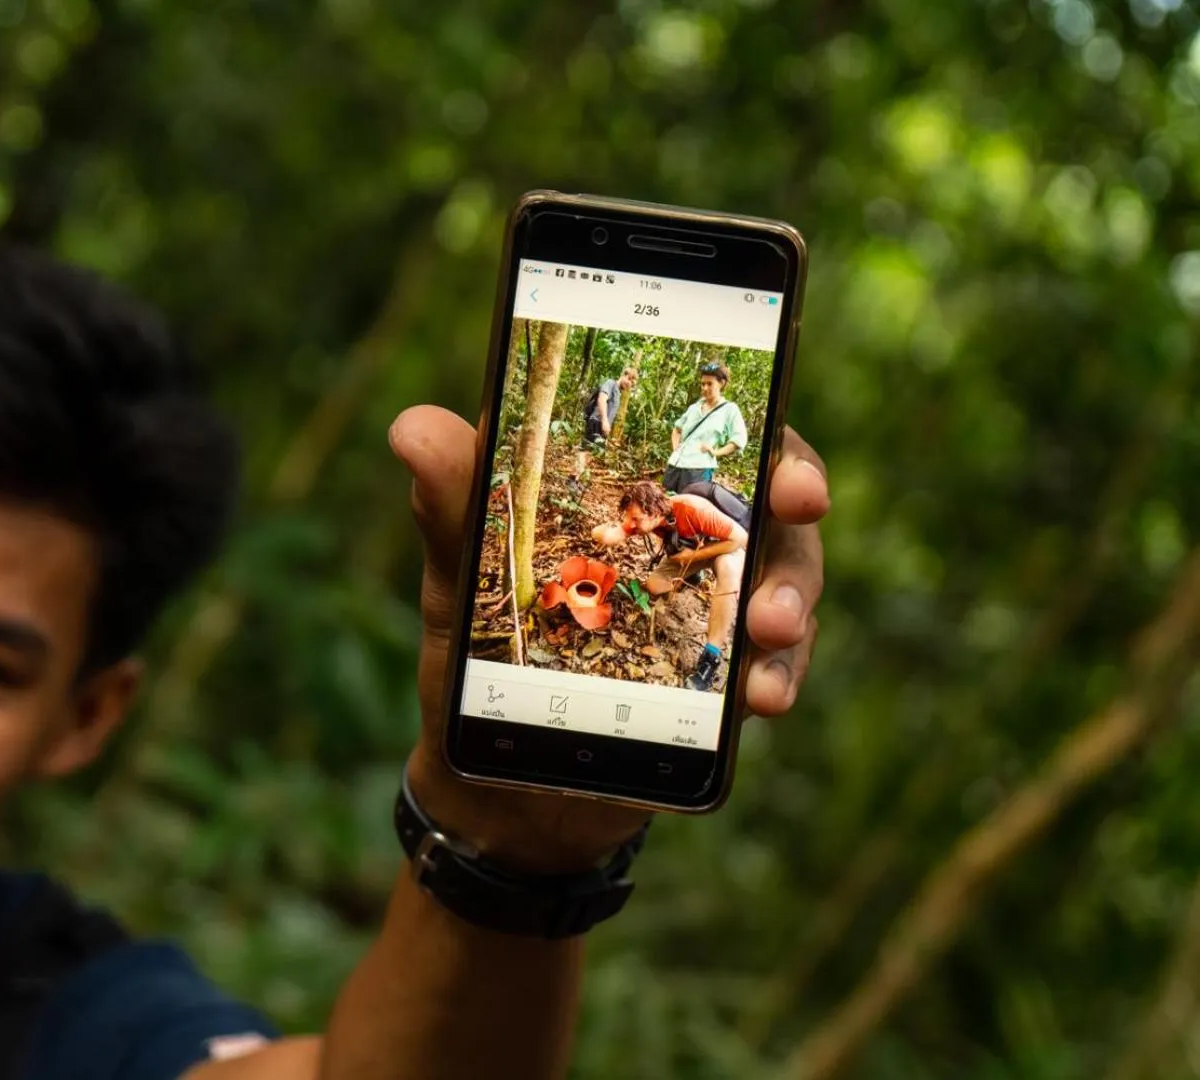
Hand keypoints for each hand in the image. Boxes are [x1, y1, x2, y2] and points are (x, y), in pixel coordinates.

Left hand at [388, 408, 827, 872]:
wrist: (493, 785)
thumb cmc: (475, 658)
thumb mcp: (460, 578)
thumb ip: (452, 504)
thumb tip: (412, 429)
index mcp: (628, 495)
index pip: (707, 434)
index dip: (753, 423)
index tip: (774, 450)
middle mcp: (683, 541)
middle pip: (766, 498)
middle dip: (795, 499)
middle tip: (799, 507)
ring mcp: (710, 612)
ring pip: (783, 581)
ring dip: (790, 598)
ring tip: (769, 630)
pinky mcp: (720, 682)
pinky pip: (772, 667)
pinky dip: (778, 676)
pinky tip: (763, 698)